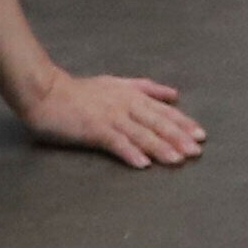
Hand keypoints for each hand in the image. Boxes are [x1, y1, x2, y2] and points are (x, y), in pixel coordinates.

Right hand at [18, 66, 202, 168]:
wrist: (46, 92)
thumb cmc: (80, 91)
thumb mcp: (117, 83)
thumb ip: (146, 88)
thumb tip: (174, 94)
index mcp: (132, 94)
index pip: (164, 111)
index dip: (183, 123)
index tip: (201, 135)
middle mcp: (125, 104)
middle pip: (157, 122)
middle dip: (179, 137)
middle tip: (196, 151)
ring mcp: (110, 117)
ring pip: (141, 133)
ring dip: (160, 147)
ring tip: (177, 160)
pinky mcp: (93, 129)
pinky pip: (115, 142)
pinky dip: (130, 153)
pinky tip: (143, 164)